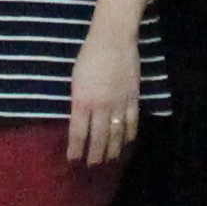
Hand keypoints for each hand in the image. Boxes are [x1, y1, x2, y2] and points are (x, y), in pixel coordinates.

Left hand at [65, 27, 141, 165]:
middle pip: (98, 138)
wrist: (113, 40)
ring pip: (116, 133)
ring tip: (110, 160)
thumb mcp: (76, 80)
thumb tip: (79, 120)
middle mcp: (100, 106)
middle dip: (95, 154)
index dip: (76, 149)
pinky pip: (131, 121)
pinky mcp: (133, 98)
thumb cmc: (89, 56)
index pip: (78, 133)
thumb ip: (78, 102)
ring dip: (112, 149)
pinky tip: (127, 142)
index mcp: (82, 101)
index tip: (73, 160)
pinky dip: (129, 134)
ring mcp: (118, 103)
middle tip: (93, 166)